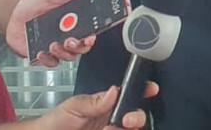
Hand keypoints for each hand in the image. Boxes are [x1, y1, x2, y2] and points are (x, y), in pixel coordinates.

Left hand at [7, 0, 96, 66]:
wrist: (13, 16)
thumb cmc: (32, 6)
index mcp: (72, 23)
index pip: (88, 34)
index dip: (91, 37)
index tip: (90, 36)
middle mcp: (66, 37)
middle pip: (80, 48)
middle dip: (78, 47)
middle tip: (70, 41)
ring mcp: (56, 47)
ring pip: (67, 57)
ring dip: (63, 53)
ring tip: (53, 44)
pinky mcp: (43, 55)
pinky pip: (50, 62)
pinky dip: (47, 60)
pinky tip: (41, 52)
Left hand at [34, 82, 157, 129]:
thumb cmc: (58, 120)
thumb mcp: (75, 106)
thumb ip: (94, 101)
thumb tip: (115, 90)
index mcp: (109, 105)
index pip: (131, 97)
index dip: (144, 91)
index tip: (151, 89)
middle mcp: (114, 120)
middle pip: (137, 118)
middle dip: (138, 116)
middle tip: (127, 120)